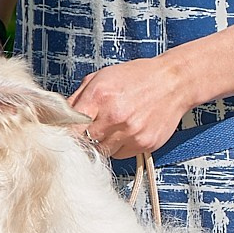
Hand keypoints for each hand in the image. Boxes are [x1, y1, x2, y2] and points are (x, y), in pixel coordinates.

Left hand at [70, 53, 201, 160]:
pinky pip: (120, 155)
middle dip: (82, 140)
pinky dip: (119, 147)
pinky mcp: (144, 144)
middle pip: (84, 144)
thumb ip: (78, 98)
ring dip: (101, 145)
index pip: (70, 128)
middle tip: (87, 133)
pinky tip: (126, 132)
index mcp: (99, 96)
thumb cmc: (136, 77)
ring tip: (109, 129)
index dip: (65, 134)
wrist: (174, 81)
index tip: (64, 135)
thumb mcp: (101, 77)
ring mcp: (131, 133)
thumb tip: (59, 117)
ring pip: (102, 153)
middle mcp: (114, 116)